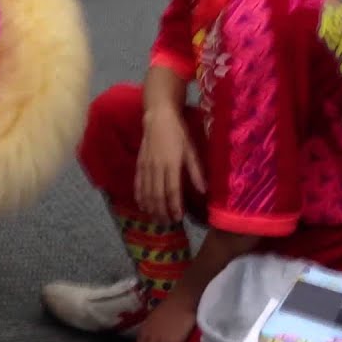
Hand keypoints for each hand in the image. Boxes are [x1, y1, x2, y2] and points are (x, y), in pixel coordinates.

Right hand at [135, 107, 204, 222]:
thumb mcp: (191, 150)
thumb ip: (196, 171)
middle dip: (162, 211)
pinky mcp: (139, 164)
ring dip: (151, 208)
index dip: (175, 206)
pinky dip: (140, 197)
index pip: (172, 190)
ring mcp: (146, 166)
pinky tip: (142, 206)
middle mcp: (157, 167)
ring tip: (157, 219)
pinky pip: (138, 184)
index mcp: (171, 163)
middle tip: (167, 224)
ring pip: (146, 192)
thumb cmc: (178, 133)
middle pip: (157, 195)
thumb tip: (204, 190)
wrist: (158, 118)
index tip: (178, 218)